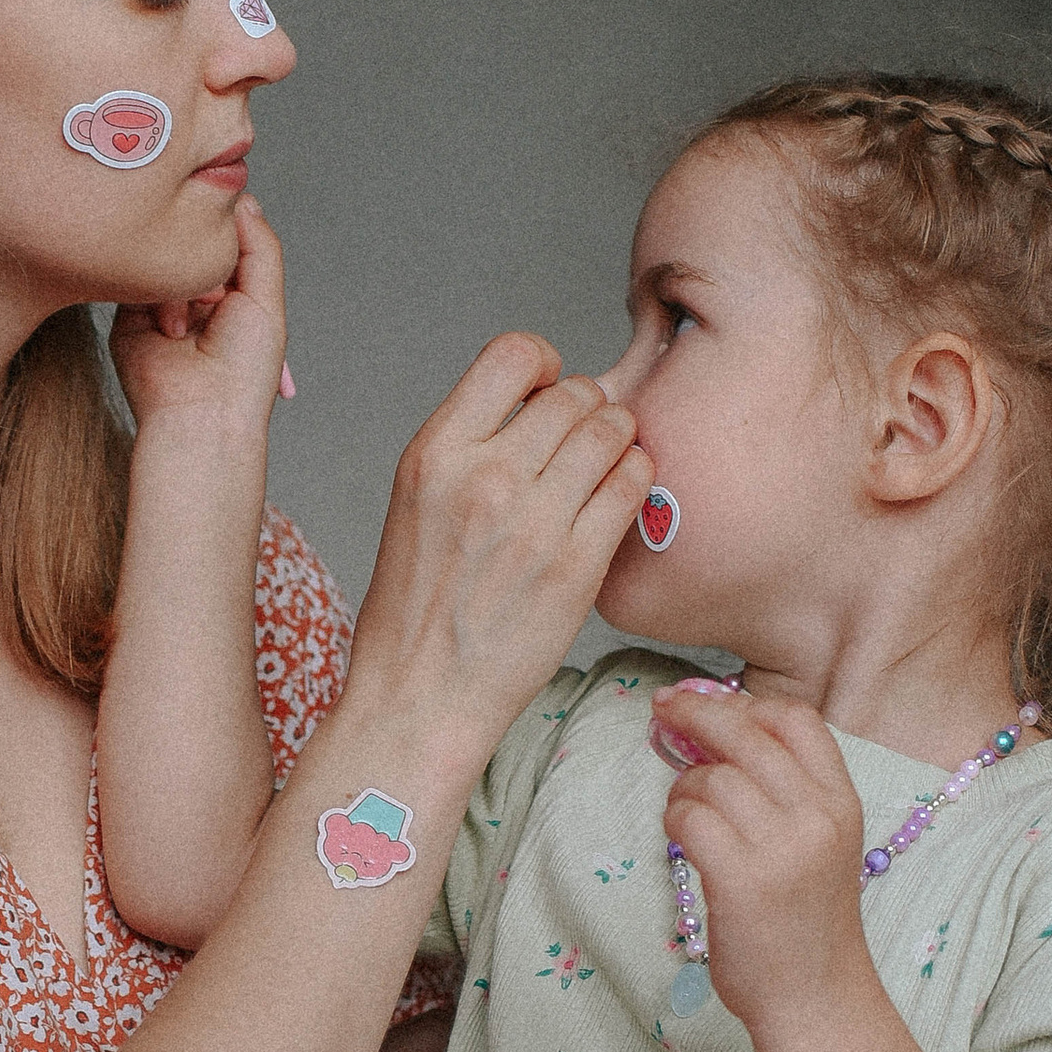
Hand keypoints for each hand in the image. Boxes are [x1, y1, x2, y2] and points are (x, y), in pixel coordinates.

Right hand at [110, 195, 286, 439]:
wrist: (201, 416)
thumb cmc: (243, 370)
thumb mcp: (267, 299)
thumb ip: (259, 244)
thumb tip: (242, 198)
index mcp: (235, 296)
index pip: (228, 241)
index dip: (229, 230)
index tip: (228, 229)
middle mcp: (197, 299)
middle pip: (193, 244)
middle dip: (204, 259)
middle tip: (217, 291)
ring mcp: (162, 306)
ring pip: (165, 260)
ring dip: (184, 282)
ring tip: (194, 321)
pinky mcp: (129, 318)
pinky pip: (137, 281)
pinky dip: (158, 296)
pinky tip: (172, 328)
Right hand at [349, 335, 650, 768]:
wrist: (420, 696)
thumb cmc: (416, 607)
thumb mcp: (414, 504)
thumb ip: (468, 448)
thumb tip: (535, 401)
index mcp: (435, 454)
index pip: (512, 355)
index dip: (544, 364)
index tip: (548, 389)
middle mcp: (483, 478)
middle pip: (573, 393)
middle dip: (589, 406)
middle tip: (588, 434)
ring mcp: (533, 523)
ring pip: (611, 431)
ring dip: (621, 437)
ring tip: (610, 461)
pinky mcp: (576, 567)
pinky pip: (632, 486)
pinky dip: (636, 479)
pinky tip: (621, 496)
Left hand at [653, 684, 879, 1038]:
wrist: (816, 998)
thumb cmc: (805, 921)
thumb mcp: (818, 843)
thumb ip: (782, 791)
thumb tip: (712, 731)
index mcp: (841, 802)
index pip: (798, 720)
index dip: (747, 704)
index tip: (710, 702)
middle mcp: (817, 818)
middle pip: (746, 734)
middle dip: (695, 712)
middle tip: (662, 708)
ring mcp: (781, 848)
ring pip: (712, 776)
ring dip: (685, 785)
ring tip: (687, 813)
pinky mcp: (740, 880)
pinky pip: (689, 817)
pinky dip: (675, 819)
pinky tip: (682, 838)